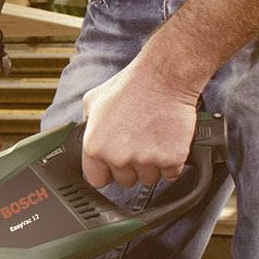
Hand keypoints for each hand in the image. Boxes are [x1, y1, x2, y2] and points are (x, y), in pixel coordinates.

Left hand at [78, 55, 199, 189]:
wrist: (163, 78)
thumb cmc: (130, 85)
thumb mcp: (93, 102)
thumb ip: (88, 126)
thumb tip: (86, 136)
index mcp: (95, 147)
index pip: (96, 179)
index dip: (106, 172)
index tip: (112, 166)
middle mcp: (119, 157)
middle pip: (125, 181)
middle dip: (131, 167)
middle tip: (137, 144)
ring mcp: (146, 160)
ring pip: (148, 178)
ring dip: (152, 165)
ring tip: (153, 140)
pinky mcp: (172, 159)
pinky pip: (171, 174)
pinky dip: (172, 163)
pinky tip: (168, 143)